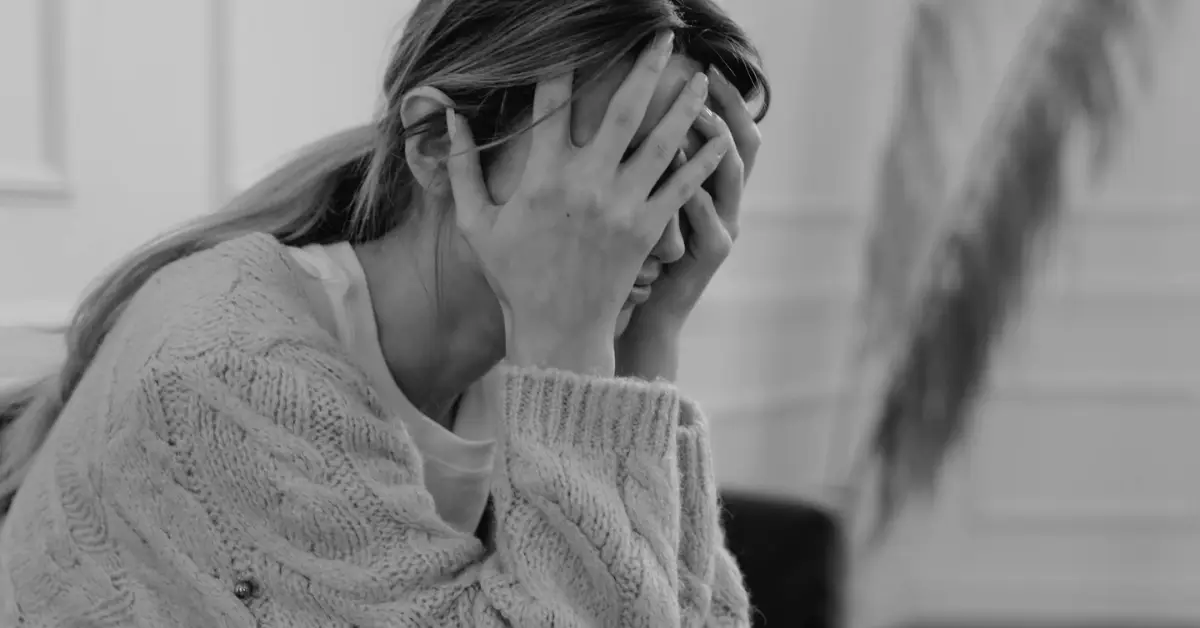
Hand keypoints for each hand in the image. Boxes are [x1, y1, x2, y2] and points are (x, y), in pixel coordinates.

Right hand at [445, 32, 731, 374]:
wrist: (556, 331)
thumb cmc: (513, 277)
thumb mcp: (475, 223)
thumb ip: (460, 168)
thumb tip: (448, 117)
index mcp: (542, 176)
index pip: (554, 102)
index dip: (564, 63)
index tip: (578, 36)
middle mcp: (586, 183)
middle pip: (624, 109)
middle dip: (646, 66)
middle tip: (664, 33)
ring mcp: (621, 206)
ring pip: (662, 142)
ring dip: (685, 104)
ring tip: (703, 76)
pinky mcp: (647, 230)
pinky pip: (682, 188)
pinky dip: (704, 161)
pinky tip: (720, 137)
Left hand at [621, 67, 761, 341]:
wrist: (641, 315)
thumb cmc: (632, 257)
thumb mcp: (641, 203)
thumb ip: (643, 163)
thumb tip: (628, 112)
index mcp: (710, 186)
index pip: (730, 130)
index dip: (726, 99)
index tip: (705, 67)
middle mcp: (726, 203)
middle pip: (745, 144)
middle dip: (729, 108)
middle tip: (705, 80)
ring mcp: (723, 228)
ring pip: (732, 177)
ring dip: (713, 144)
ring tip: (695, 117)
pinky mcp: (711, 255)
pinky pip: (710, 219)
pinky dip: (697, 196)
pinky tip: (680, 177)